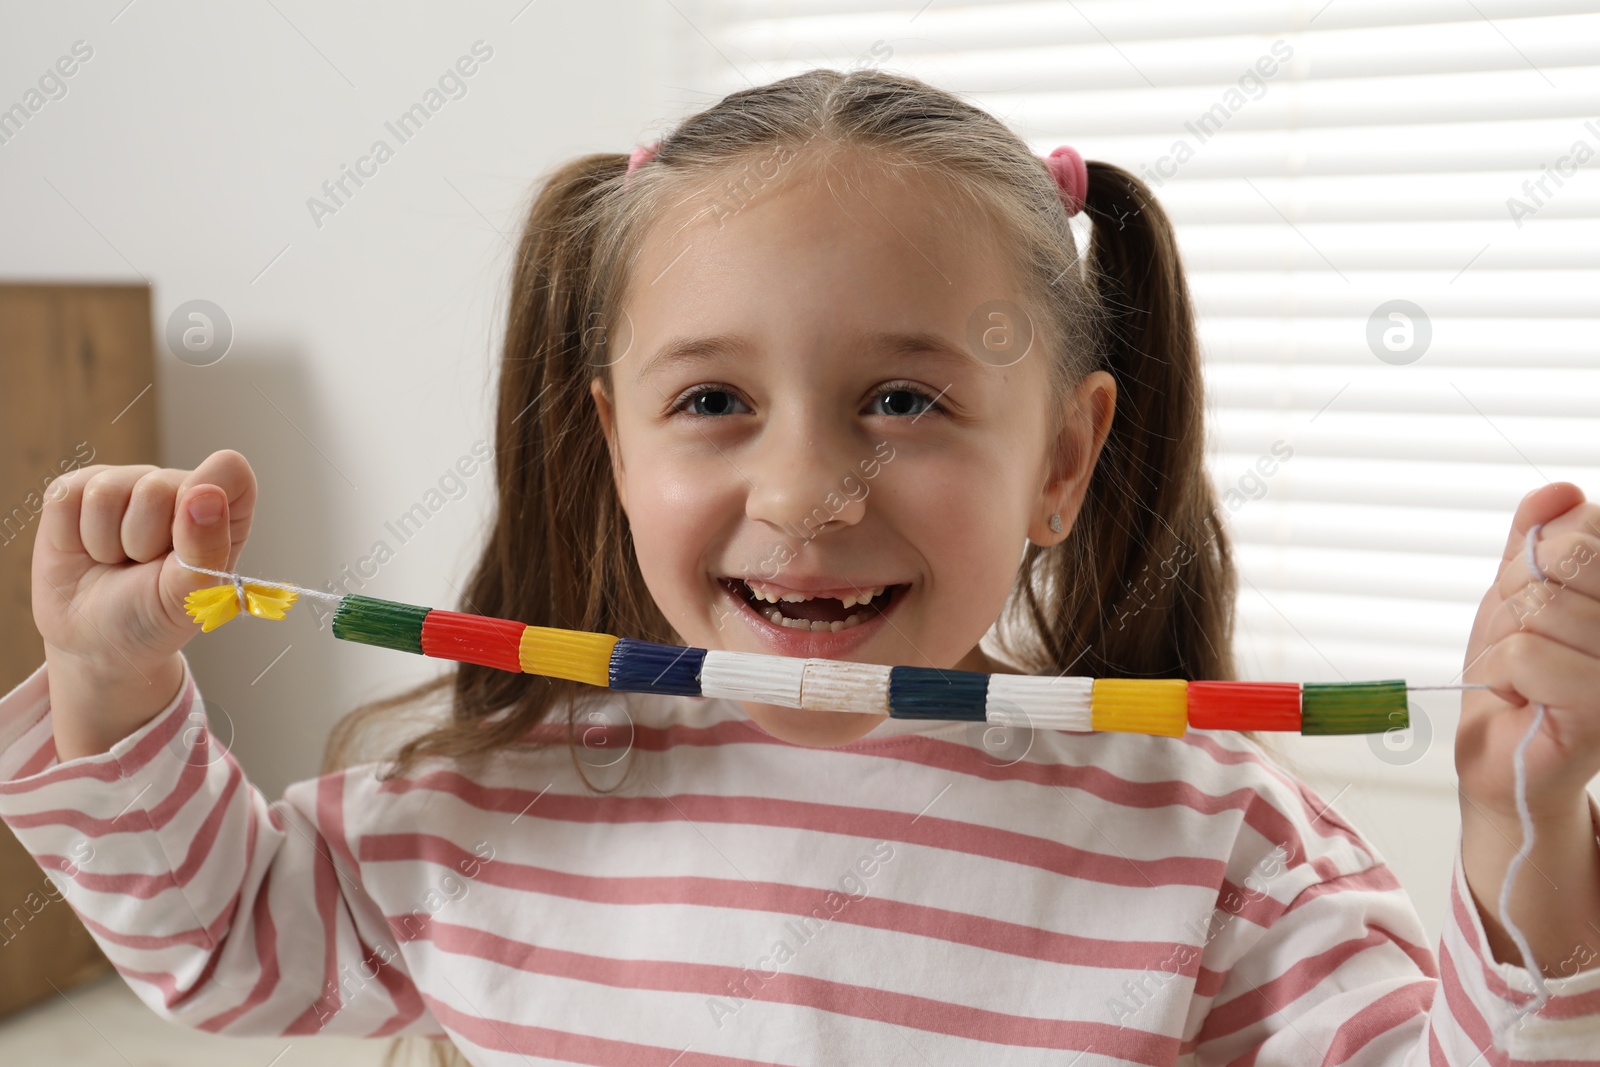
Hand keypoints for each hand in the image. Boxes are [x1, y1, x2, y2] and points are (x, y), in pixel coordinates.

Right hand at [32, 449, 255, 758]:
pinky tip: (88, 556)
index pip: (231, 475)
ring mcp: (131, 484)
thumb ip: (206, 544)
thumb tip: (208, 486)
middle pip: (166, 486)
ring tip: (119, 569)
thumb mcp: (190, 596)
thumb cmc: (156, 622)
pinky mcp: (81, 491)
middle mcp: (183, 486)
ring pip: (117, 490)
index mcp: (228, 506)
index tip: (188, 561)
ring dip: (112, 546)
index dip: (206, 516)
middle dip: (150, 543)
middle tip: (146, 573)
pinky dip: (76, 538)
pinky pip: (75, 496)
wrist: (99, 646)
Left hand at [1457, 481, 1599, 821]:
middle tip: (1524, 642)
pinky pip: (1526, 653)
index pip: (1582, 526)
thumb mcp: (1515, 593)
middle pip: (1562, 558)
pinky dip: (1502, 674)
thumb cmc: (1514, 676)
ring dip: (1505, 643)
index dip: (1534, 557)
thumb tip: (1560, 492)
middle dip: (1517, 595)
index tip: (1537, 603)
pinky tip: (1523, 699)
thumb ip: (1535, 538)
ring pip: (1538, 605)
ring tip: (1525, 676)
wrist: (1502, 758)